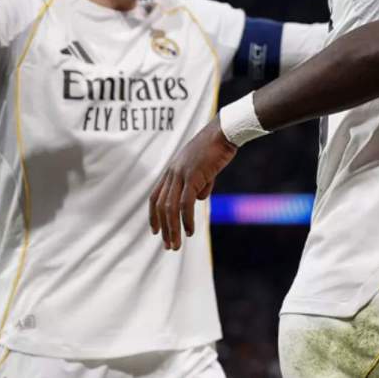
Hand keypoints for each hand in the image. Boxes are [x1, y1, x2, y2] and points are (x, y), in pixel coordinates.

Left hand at [149, 118, 236, 249]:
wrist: (224, 132)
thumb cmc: (217, 147)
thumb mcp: (205, 168)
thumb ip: (200, 184)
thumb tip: (199, 199)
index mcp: (172, 170)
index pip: (156, 197)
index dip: (154, 216)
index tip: (156, 232)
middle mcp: (172, 173)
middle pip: (161, 206)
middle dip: (164, 229)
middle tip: (169, 246)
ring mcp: (181, 174)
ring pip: (171, 208)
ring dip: (173, 229)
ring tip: (176, 245)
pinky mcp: (192, 176)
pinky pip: (186, 203)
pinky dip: (186, 220)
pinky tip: (191, 231)